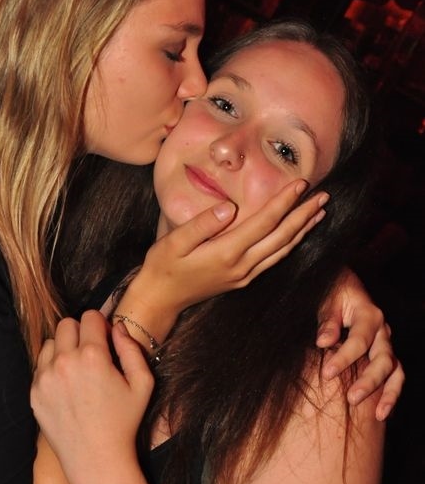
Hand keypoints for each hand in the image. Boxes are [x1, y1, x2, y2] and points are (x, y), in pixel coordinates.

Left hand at [31, 313, 153, 474]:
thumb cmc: (123, 422)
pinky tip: (66, 385)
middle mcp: (65, 361)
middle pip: (67, 324)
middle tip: (91, 352)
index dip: (101, 325)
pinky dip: (52, 367)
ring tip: (77, 369)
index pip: (90, 316)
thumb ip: (131, 348)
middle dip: (80, 332)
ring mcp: (46, 377)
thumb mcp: (142, 384)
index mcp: (93, 356)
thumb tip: (117, 326)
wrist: (96, 459)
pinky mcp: (34, 392)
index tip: (105, 340)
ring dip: (64, 348)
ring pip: (51, 342)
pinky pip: (40, 365)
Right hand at [121, 179, 328, 339]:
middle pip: (281, 237)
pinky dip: (290, 243)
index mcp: (226, 253)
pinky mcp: (243, 278)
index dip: (284, 202)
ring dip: (303, 230)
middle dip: (304, 215)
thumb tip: (228, 207)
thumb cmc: (162, 266)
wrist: (159, 300)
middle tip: (323, 195)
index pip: (264, 223)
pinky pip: (274, 258)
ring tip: (319, 212)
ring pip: (282, 249)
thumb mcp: (174, 242)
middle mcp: (242, 265)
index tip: (301, 184)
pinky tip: (297, 233)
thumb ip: (201, 224)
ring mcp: (245, 274)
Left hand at [317, 268, 404, 419]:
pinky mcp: (384, 353)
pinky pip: (395, 375)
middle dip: (369, 381)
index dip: (344, 358)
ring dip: (387, 392)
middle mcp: (382, 330)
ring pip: (395, 370)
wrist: (343, 285)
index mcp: (369, 314)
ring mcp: (385, 343)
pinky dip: (391, 393)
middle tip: (352, 398)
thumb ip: (327, 321)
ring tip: (377, 414)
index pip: (360, 340)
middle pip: (383, 359)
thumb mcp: (328, 299)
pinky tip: (380, 412)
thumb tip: (323, 342)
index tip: (327, 373)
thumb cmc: (332, 292)